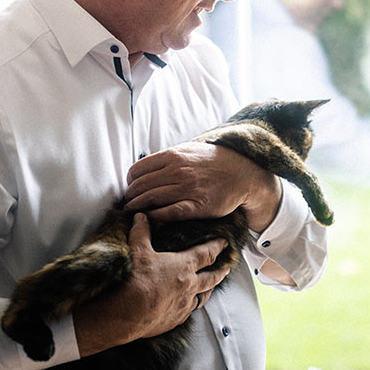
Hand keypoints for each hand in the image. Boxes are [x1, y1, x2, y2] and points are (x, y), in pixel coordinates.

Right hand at [73, 214, 228, 355]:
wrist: (126, 313)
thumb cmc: (134, 279)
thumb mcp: (138, 251)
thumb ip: (141, 232)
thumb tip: (141, 217)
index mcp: (183, 266)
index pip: (206, 254)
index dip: (217, 246)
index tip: (225, 243)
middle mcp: (189, 286)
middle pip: (212, 277)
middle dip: (221, 271)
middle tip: (227, 267)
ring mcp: (184, 305)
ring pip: (203, 296)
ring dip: (209, 290)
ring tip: (211, 287)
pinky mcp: (175, 320)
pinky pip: (189, 311)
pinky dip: (191, 306)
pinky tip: (188, 305)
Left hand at [123, 143, 281, 230]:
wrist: (240, 173)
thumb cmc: (212, 162)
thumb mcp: (188, 151)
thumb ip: (167, 159)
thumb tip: (144, 168)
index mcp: (173, 156)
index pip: (138, 169)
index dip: (130, 181)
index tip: (131, 187)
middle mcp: (178, 171)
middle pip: (141, 186)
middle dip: (130, 196)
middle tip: (128, 203)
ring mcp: (187, 189)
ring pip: (151, 199)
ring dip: (137, 207)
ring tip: (133, 212)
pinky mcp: (197, 206)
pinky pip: (168, 213)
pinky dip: (154, 216)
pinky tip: (149, 218)